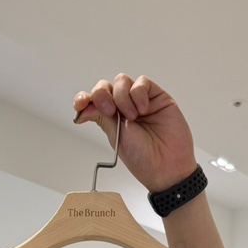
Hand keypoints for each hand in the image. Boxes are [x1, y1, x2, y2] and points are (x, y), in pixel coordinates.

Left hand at [73, 75, 196, 193]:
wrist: (167, 166)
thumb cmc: (143, 159)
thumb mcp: (116, 138)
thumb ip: (101, 117)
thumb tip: (84, 107)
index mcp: (111, 119)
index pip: (93, 101)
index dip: (84, 99)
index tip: (80, 104)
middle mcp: (124, 108)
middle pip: (106, 87)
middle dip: (102, 95)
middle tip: (110, 111)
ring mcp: (140, 101)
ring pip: (122, 81)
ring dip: (122, 97)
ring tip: (133, 117)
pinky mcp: (156, 96)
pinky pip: (142, 82)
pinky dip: (138, 93)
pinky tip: (143, 109)